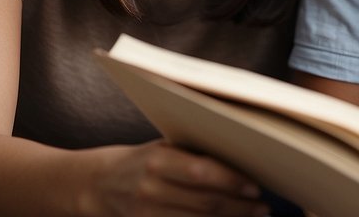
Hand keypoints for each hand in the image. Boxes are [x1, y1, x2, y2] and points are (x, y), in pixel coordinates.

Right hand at [85, 140, 270, 215]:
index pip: (201, 172)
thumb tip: (238, 156)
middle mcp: (151, 189)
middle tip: (264, 207)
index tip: (256, 186)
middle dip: (240, 207)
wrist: (94, 185)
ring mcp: (146, 214)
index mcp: (157, 161)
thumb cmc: (137, 161)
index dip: (231, 181)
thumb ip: (192, 154)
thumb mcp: (161, 148)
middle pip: (204, 202)